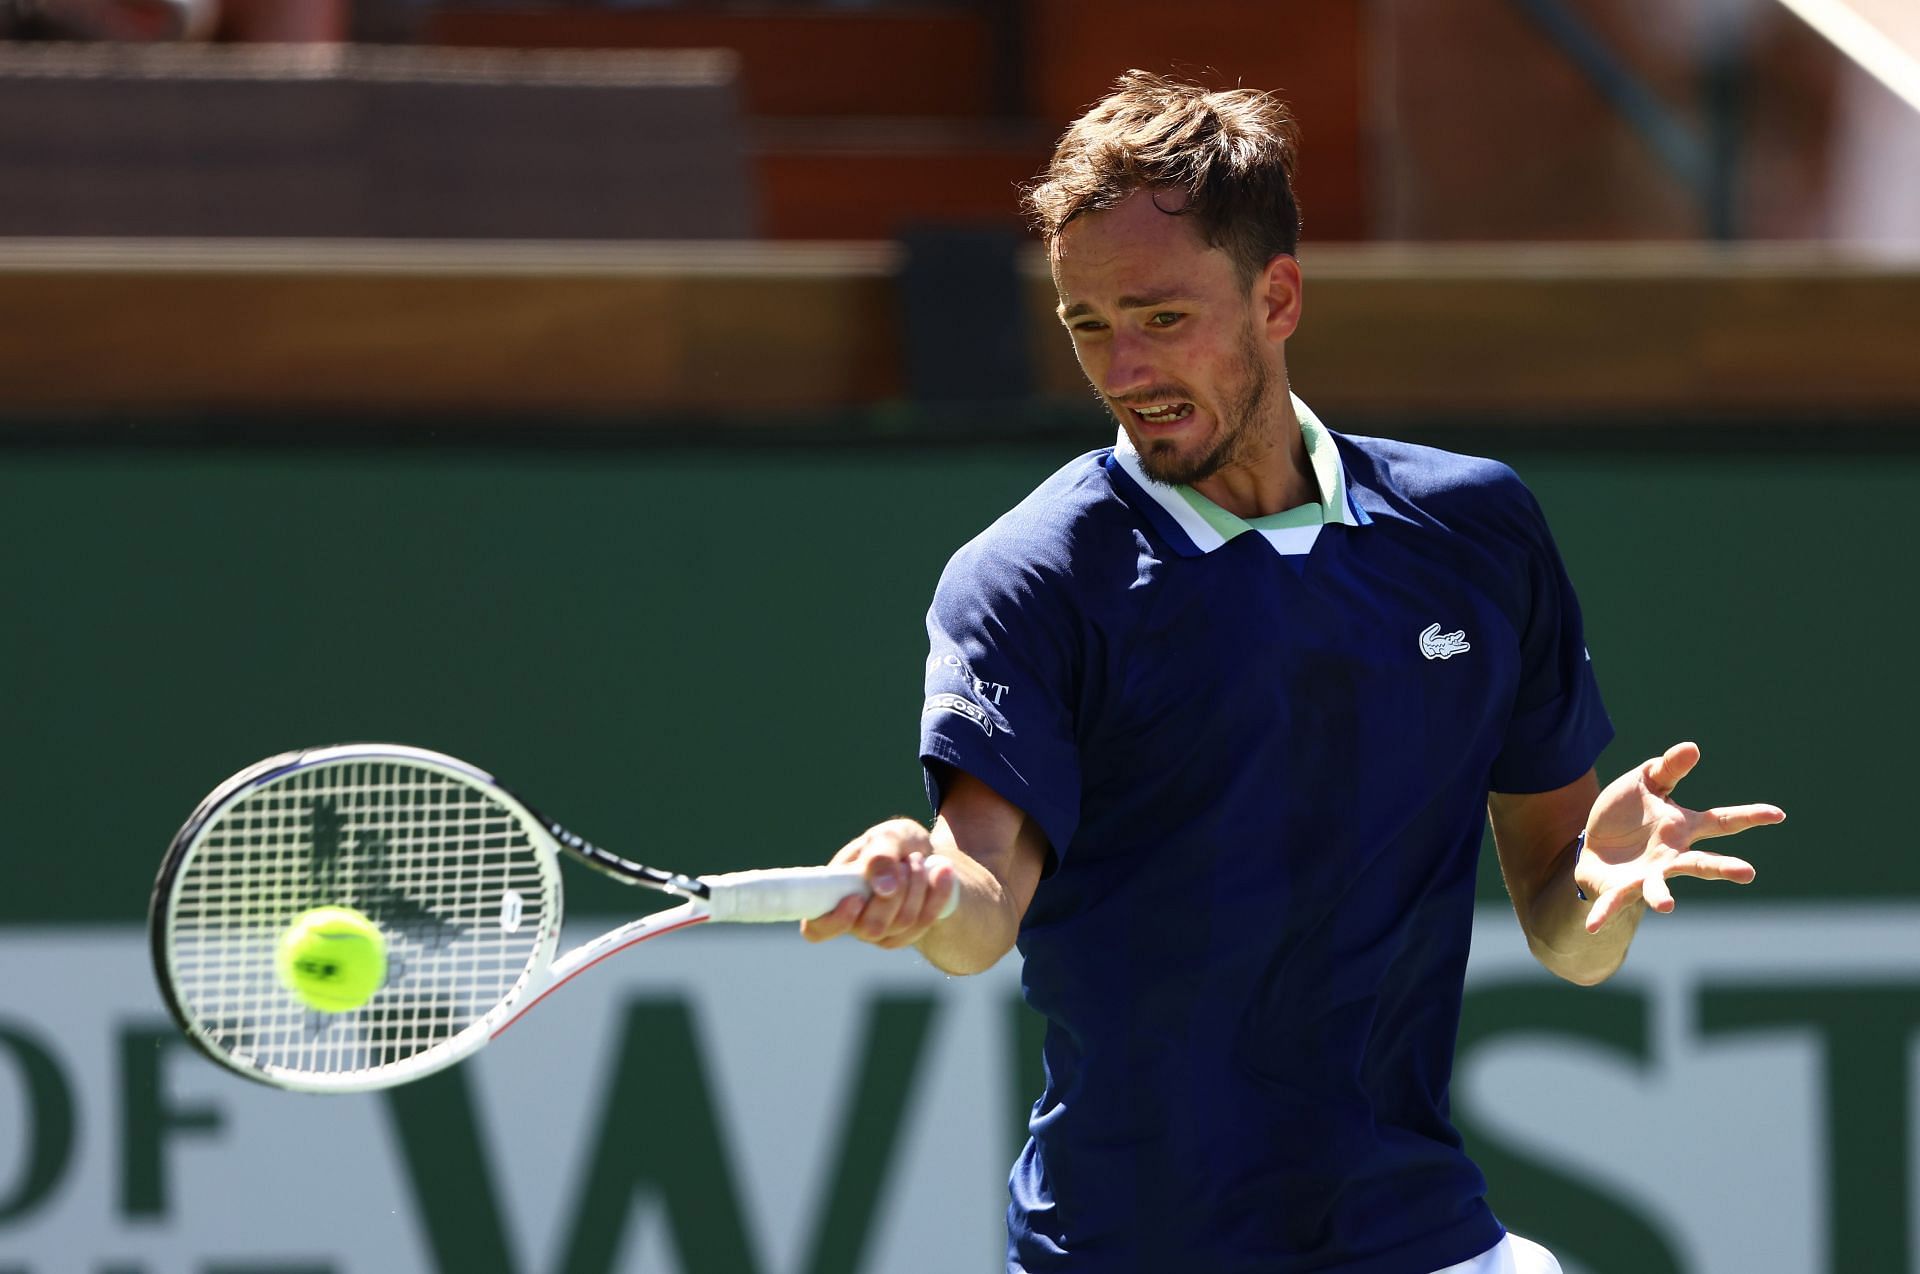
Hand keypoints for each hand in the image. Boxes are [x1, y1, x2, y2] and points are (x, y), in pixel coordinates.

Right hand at [800, 818, 958, 949]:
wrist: (923, 854)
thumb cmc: (894, 844)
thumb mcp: (889, 836)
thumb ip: (881, 854)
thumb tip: (883, 887)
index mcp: (831, 895)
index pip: (816, 929)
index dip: (834, 921)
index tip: (856, 898)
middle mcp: (852, 919)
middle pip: (870, 927)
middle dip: (896, 891)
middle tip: (907, 861)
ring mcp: (879, 931)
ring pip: (901, 925)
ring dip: (918, 888)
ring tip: (920, 859)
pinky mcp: (905, 934)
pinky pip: (923, 925)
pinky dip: (937, 895)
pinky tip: (943, 872)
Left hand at [1578, 742, 1783, 932]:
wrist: (1594, 846)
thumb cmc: (1626, 814)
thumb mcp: (1643, 782)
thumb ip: (1666, 768)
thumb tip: (1692, 747)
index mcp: (1682, 828)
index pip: (1722, 822)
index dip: (1750, 817)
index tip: (1777, 814)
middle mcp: (1671, 857)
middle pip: (1702, 863)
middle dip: (1724, 868)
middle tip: (1748, 872)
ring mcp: (1648, 876)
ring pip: (1660, 887)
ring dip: (1662, 896)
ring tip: (1668, 906)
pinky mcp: (1621, 890)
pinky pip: (1611, 902)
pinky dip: (1604, 913)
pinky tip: (1593, 926)